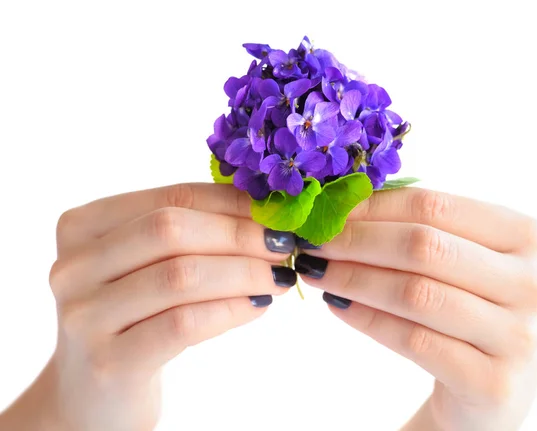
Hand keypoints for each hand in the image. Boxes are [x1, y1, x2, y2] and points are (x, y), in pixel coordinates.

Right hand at [0, 184, 296, 430]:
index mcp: (82, 226)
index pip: (171, 197)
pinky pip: (185, 324)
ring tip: (279, 276)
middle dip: (240, 236)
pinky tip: (259, 306)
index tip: (276, 214)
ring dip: (244, 273)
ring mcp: (85, 315)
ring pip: (181, 276)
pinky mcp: (109, 361)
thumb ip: (190, 232)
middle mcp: (73, 266)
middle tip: (284, 246)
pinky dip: (231, 310)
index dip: (232, 203)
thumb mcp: (145, 266)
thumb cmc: (132, 318)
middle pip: (171, 230)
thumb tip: (262, 208)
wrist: (92, 395)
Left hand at [296, 187, 536, 430]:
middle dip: (356, 241)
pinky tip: (338, 305)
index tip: (327, 211)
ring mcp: (518, 336)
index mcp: (526, 237)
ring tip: (315, 271)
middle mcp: (532, 283)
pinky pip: (413, 340)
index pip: (434, 206)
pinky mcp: (493, 382)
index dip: (372, 207)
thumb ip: (415, 228)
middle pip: (424, 247)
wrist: (494, 386)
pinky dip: (366, 318)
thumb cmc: (470, 308)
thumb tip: (340, 202)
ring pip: (415, 293)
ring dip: (353, 278)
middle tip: (311, 241)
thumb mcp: (460, 261)